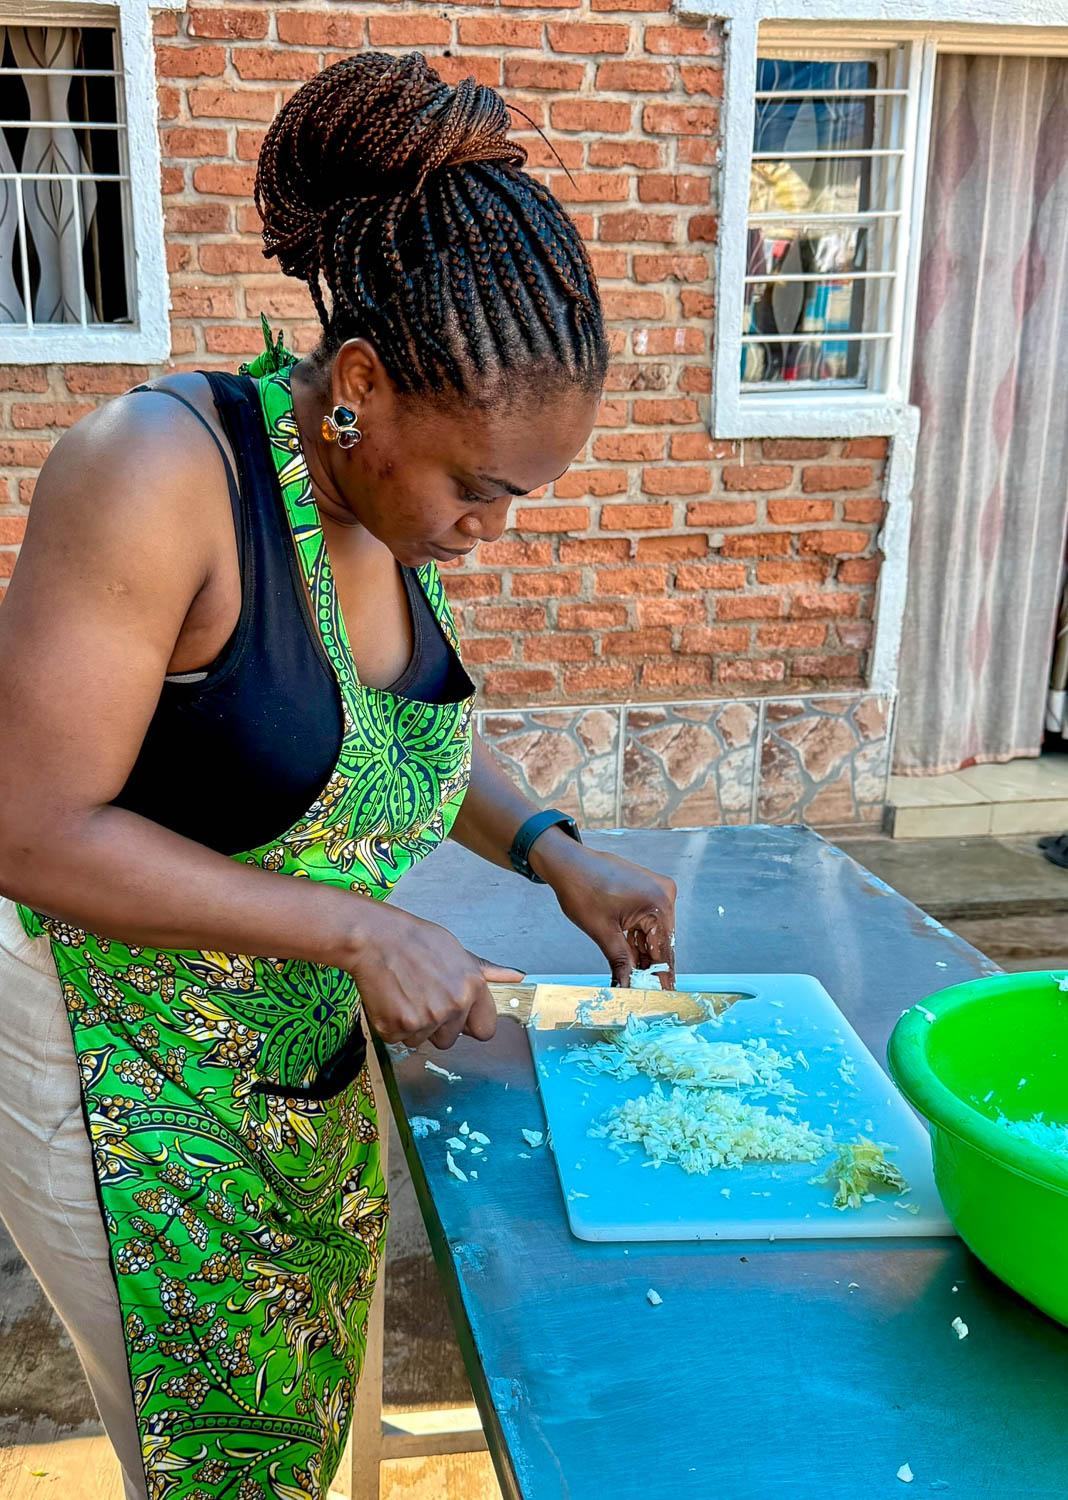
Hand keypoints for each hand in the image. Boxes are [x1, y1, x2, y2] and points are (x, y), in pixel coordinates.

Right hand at [342, 901, 522, 1049]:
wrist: (373, 939)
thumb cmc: (413, 940)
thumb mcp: (457, 950)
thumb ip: (486, 971)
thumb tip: (516, 977)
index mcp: (472, 988)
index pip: (485, 1030)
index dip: (470, 1024)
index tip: (459, 1017)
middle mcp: (453, 1007)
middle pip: (451, 1040)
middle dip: (438, 1026)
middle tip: (423, 997)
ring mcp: (425, 1020)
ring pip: (422, 1040)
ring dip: (413, 1025)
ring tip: (405, 994)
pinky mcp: (398, 1028)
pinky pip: (398, 1040)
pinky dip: (391, 1025)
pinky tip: (391, 1000)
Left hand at [530, 834, 676, 987]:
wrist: (567, 863)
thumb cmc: (582, 887)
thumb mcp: (603, 932)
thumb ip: (621, 962)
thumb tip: (627, 985)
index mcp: (659, 904)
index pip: (664, 951)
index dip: (660, 977)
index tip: (661, 996)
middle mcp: (664, 895)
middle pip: (661, 942)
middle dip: (650, 967)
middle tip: (643, 990)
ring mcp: (657, 890)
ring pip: (653, 933)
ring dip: (643, 954)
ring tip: (634, 978)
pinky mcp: (647, 890)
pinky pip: (647, 921)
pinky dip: (638, 939)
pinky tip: (631, 958)